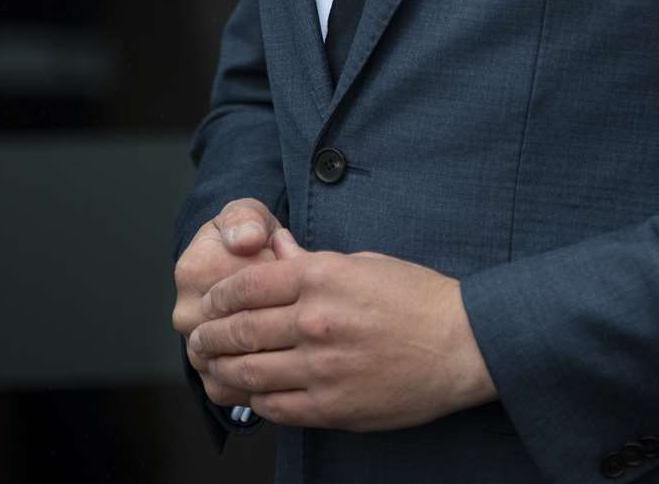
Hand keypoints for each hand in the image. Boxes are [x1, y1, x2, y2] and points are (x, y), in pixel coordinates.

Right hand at [173, 197, 281, 407]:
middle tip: (298, 308)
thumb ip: (246, 221)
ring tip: (297, 340)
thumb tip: (247, 238)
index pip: (246, 286)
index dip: (278, 282)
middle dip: (279, 320)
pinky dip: (260, 385)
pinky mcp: (206, 373)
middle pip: (243, 328)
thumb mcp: (248, 215)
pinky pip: (232, 387)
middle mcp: (188, 313)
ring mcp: (194, 347)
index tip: (292, 274)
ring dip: (271, 358)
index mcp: (194, 270)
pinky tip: (286, 369)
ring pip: (235, 366)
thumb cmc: (246, 237)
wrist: (234, 262)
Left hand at [187, 230, 497, 428]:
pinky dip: (251, 400)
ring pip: (248, 373)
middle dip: (208, 336)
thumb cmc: (417, 297)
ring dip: (219, 371)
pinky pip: (275, 407)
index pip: (248, 285)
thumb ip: (314, 262)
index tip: (210, 302)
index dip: (220, 295)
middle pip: (239, 330)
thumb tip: (277, 252)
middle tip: (196, 338)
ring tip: (208, 368)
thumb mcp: (365, 263)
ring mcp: (321, 368)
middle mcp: (315, 321)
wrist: (461, 344)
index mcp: (323, 277)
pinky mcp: (331, 406)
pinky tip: (244, 394)